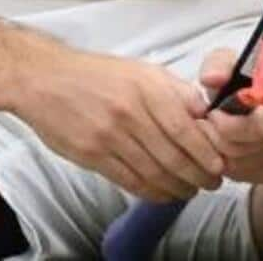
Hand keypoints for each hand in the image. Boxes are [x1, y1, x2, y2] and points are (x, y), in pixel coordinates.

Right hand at [9, 46, 225, 201]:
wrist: (44, 80)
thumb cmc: (95, 74)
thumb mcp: (140, 69)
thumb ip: (175, 89)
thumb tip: (205, 109)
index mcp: (145, 88)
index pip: (184, 128)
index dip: (205, 152)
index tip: (218, 164)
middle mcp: (129, 113)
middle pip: (172, 156)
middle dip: (198, 175)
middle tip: (211, 182)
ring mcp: (109, 137)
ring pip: (153, 172)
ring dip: (178, 187)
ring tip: (191, 190)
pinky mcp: (92, 156)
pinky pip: (129, 181)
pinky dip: (152, 191)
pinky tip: (164, 192)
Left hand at [199, 48, 262, 184]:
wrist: (258, 100)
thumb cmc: (241, 81)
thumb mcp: (226, 63)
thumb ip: (217, 66)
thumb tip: (212, 78)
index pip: (257, 129)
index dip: (226, 125)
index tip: (211, 113)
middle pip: (243, 151)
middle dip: (215, 139)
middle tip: (204, 126)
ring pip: (241, 168)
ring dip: (218, 153)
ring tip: (212, 135)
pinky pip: (248, 178)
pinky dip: (231, 167)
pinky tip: (227, 149)